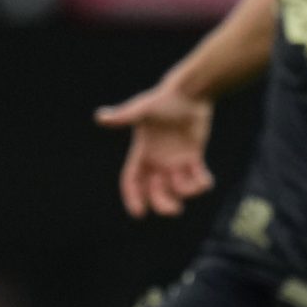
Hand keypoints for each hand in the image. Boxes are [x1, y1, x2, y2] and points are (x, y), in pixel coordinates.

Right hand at [96, 79, 214, 217]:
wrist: (189, 93)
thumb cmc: (163, 99)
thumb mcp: (142, 110)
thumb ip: (124, 117)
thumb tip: (100, 117)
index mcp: (142, 153)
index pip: (132, 180)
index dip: (133, 197)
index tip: (139, 213)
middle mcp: (157, 160)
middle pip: (154, 191)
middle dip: (162, 203)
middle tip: (174, 211)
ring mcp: (176, 160)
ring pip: (178, 188)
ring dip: (185, 192)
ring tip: (194, 186)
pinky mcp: (194, 156)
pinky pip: (197, 178)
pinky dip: (202, 183)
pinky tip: (206, 181)